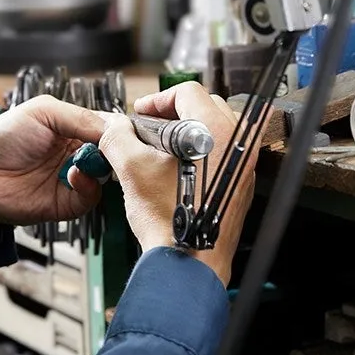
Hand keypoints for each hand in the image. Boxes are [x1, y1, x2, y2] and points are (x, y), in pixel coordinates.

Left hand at [0, 95, 107, 232]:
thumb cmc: (2, 138)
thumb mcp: (42, 112)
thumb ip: (78, 117)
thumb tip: (112, 127)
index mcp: (73, 129)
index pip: (107, 128)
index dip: (116, 130)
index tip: (124, 130)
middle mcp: (77, 153)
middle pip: (112, 153)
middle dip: (116, 150)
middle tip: (117, 147)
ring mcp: (73, 178)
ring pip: (106, 176)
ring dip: (102, 168)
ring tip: (90, 159)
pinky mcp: (67, 202)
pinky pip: (90, 198)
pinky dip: (89, 187)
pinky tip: (75, 175)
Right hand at [96, 82, 264, 284]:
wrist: (189, 262)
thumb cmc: (170, 223)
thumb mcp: (132, 170)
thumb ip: (117, 137)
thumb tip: (111, 124)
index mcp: (215, 131)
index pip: (187, 91)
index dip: (157, 99)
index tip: (142, 114)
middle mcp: (237, 144)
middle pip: (205, 105)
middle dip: (173, 112)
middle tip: (151, 127)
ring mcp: (243, 166)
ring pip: (217, 128)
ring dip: (189, 130)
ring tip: (163, 148)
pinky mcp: (241, 185)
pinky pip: (223, 153)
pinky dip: (202, 152)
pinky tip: (178, 170)